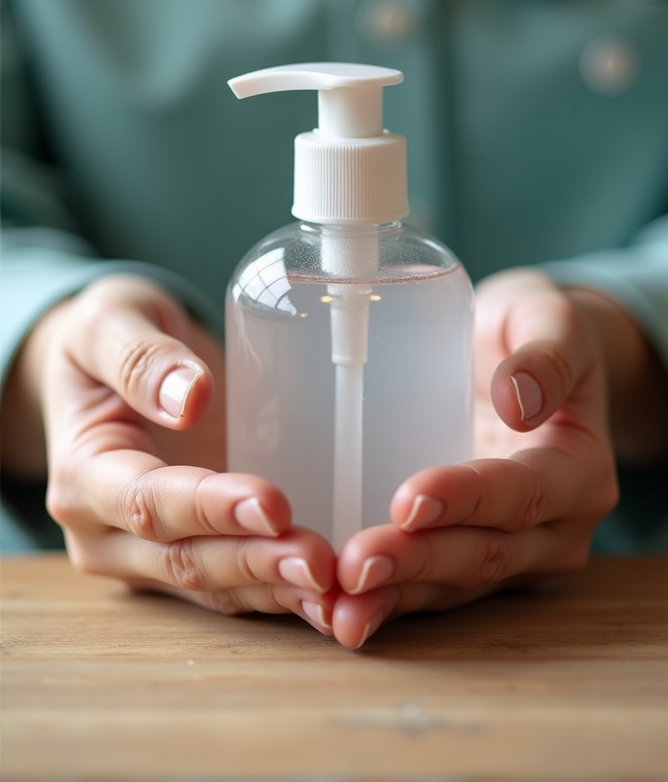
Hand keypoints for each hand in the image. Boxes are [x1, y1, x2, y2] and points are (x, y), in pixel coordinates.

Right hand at [4, 275, 335, 631]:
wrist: (111, 362)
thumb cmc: (110, 335)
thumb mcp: (111, 321)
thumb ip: (140, 356)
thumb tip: (189, 397)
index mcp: (83, 474)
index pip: (148, 502)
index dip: (211, 508)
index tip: (273, 503)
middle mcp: (105, 531)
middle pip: (183, 560)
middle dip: (254, 563)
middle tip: (320, 561)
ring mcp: (144, 556)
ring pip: (213, 588)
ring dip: (274, 591)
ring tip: (334, 589)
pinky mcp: (188, 556)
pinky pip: (235, 587)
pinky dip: (281, 595)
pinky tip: (330, 597)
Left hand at [332, 269, 618, 647]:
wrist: (527, 362)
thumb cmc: (532, 331)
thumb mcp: (549, 319)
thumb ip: (545, 355)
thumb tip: (516, 402)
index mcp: (579, 471)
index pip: (524, 493)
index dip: (468, 500)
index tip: (409, 499)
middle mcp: (554, 528)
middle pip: (484, 553)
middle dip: (417, 562)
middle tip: (355, 565)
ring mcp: (514, 555)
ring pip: (453, 586)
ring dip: (395, 596)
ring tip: (340, 606)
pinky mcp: (471, 562)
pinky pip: (431, 589)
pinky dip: (387, 601)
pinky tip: (340, 609)